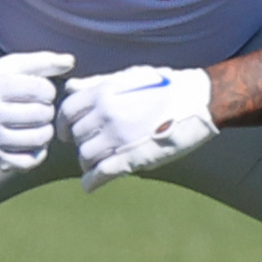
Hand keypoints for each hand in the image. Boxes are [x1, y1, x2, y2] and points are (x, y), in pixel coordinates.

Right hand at [0, 51, 74, 172]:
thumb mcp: (8, 66)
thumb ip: (41, 62)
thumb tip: (70, 61)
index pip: (41, 90)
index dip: (48, 90)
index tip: (40, 91)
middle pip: (42, 114)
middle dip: (47, 110)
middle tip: (39, 108)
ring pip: (39, 138)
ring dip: (45, 130)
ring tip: (38, 123)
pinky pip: (30, 161)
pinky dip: (38, 151)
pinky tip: (32, 140)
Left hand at [62, 66, 217, 190]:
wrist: (199, 100)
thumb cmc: (165, 86)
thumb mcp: (129, 76)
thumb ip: (96, 84)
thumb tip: (70, 87)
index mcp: (104, 93)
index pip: (66, 111)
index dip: (63, 123)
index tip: (66, 132)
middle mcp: (106, 114)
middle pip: (75, 135)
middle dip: (79, 142)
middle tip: (89, 147)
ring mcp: (118, 138)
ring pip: (85, 156)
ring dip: (86, 163)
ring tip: (95, 164)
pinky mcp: (132, 158)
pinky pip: (100, 174)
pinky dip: (90, 182)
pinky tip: (89, 185)